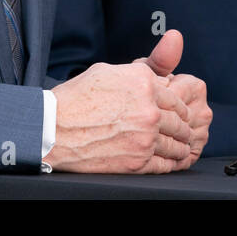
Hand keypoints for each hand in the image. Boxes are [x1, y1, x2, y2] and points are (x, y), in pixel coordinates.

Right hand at [46, 30, 205, 172]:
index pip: (177, 99)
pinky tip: (172, 161)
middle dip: (183, 127)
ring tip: (182, 147)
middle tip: (183, 131)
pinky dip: (172, 163)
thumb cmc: (77, 98)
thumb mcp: (108, 71)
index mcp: (144, 83)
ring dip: (181, 146)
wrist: (53, 129)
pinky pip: (166, 164)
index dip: (180, 108)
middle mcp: (149, 110)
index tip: (180, 114)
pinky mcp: (137, 162)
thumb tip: (164, 74)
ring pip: (177, 144)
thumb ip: (141, 71)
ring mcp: (144, 137)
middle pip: (180, 122)